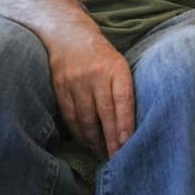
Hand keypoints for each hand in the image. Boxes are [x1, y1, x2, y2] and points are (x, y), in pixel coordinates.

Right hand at [46, 28, 134, 158]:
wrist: (69, 35)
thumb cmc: (103, 55)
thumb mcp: (120, 64)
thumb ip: (125, 89)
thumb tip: (133, 123)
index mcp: (116, 69)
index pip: (123, 101)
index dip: (125, 124)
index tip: (128, 144)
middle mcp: (96, 76)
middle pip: (105, 114)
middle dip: (112, 140)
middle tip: (118, 159)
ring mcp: (76, 82)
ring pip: (86, 119)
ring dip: (95, 140)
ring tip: (103, 153)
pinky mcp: (60, 88)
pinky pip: (70, 116)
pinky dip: (79, 132)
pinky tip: (87, 141)